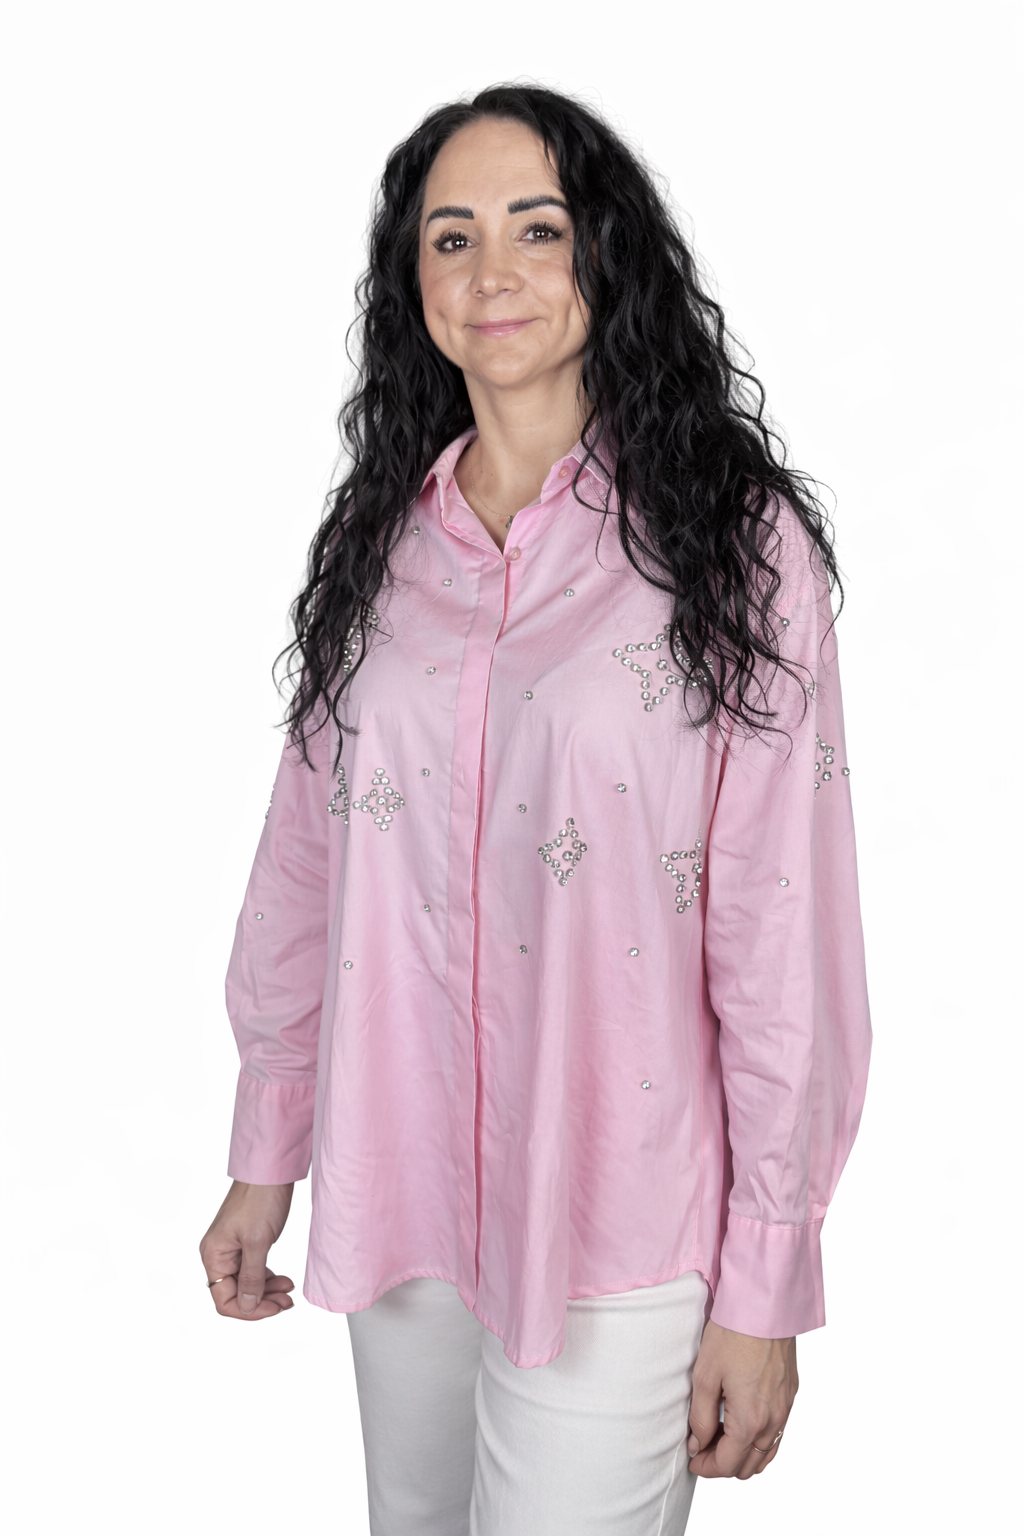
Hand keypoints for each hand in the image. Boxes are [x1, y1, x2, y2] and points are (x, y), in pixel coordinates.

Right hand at [199, 1180, 295, 1319]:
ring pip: (247, 1283)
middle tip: (287, 1301)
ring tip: (289, 1291)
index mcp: (213, 1255)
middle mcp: (218, 1254)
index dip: (249, 1310)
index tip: (273, 1309)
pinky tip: (283, 1280)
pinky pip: (253, 1269)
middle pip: (236, 1293)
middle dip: (262, 1301)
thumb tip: (247, 1307)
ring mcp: (231, 1248)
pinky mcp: (245, 1242)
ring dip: (268, 1290)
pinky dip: (268, 1277)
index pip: (224, 1300)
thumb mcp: (257, 1243)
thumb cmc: (259, 1199)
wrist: (270, 1170)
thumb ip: (252, 1278)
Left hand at [687, 1320, 797, 1478]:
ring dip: (743, 1454)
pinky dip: (760, 1440)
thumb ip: (700, 1418)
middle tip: (702, 1446)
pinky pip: (778, 1434)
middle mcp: (774, 1421)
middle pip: (749, 1466)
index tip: (692, 1460)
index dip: (706, 1468)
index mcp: (751, 1421)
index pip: (728, 1465)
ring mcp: (785, 1409)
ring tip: (720, 1437)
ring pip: (767, 1454)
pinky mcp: (790, 1394)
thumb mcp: (704, 1377)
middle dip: (723, 1463)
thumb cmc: (732, 1335)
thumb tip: (697, 1445)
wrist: (764, 1306)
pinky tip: (742, 1422)